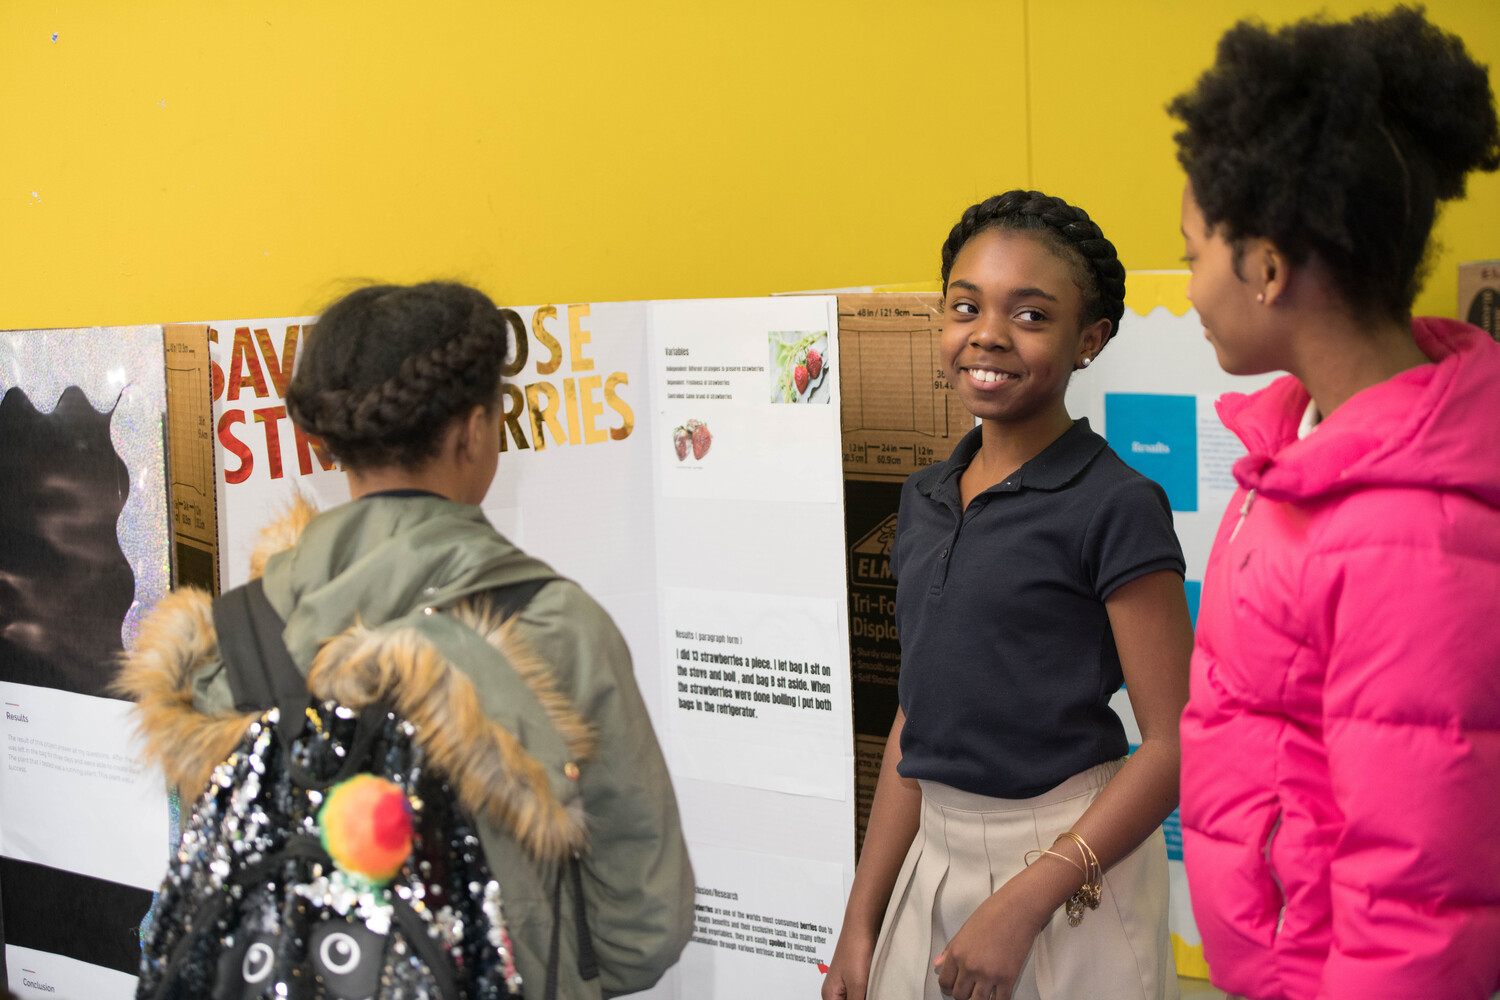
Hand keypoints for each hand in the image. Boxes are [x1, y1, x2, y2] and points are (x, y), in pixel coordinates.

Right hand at [821, 928, 874, 999]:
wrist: (862, 925)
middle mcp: (834, 991)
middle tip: (870, 992)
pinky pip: (860, 993)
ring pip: (854, 999)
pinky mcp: (855, 977)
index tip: (864, 996)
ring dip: (865, 996)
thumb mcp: (858, 985)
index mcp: (829, 995)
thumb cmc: (855, 948)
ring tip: (872, 989)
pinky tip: (875, 989)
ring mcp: (844, 984)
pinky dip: (867, 994)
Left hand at [933, 880, 1049, 999]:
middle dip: (962, 994)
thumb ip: (950, 950)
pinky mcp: (1007, 979)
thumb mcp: (965, 929)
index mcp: (957, 953)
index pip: (945, 982)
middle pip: (959, 995)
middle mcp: (970, 966)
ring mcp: (989, 975)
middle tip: (968, 989)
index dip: (948, 986)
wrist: (1018, 909)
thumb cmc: (993, 913)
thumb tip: (938, 963)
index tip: (953, 986)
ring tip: (981, 993)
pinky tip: (996, 996)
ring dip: (977, 999)